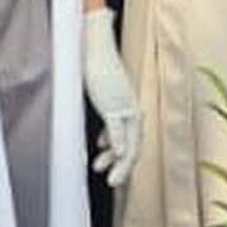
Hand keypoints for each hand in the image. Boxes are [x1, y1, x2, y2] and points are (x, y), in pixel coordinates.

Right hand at [82, 7, 140, 189]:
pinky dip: (117, 143)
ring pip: (129, 142)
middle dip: (125, 167)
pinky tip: (113, 156)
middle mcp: (131, 108)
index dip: (122, 155)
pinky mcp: (114, 102)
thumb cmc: (92, 66)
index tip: (108, 163)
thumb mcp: (100, 96)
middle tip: (115, 183)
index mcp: (128, 106)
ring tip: (111, 179)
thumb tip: (104, 140)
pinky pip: (117, 128)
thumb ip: (106, 116)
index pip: (131, 137)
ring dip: (121, 163)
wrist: (92, 43)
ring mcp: (124, 106)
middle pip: (134, 144)